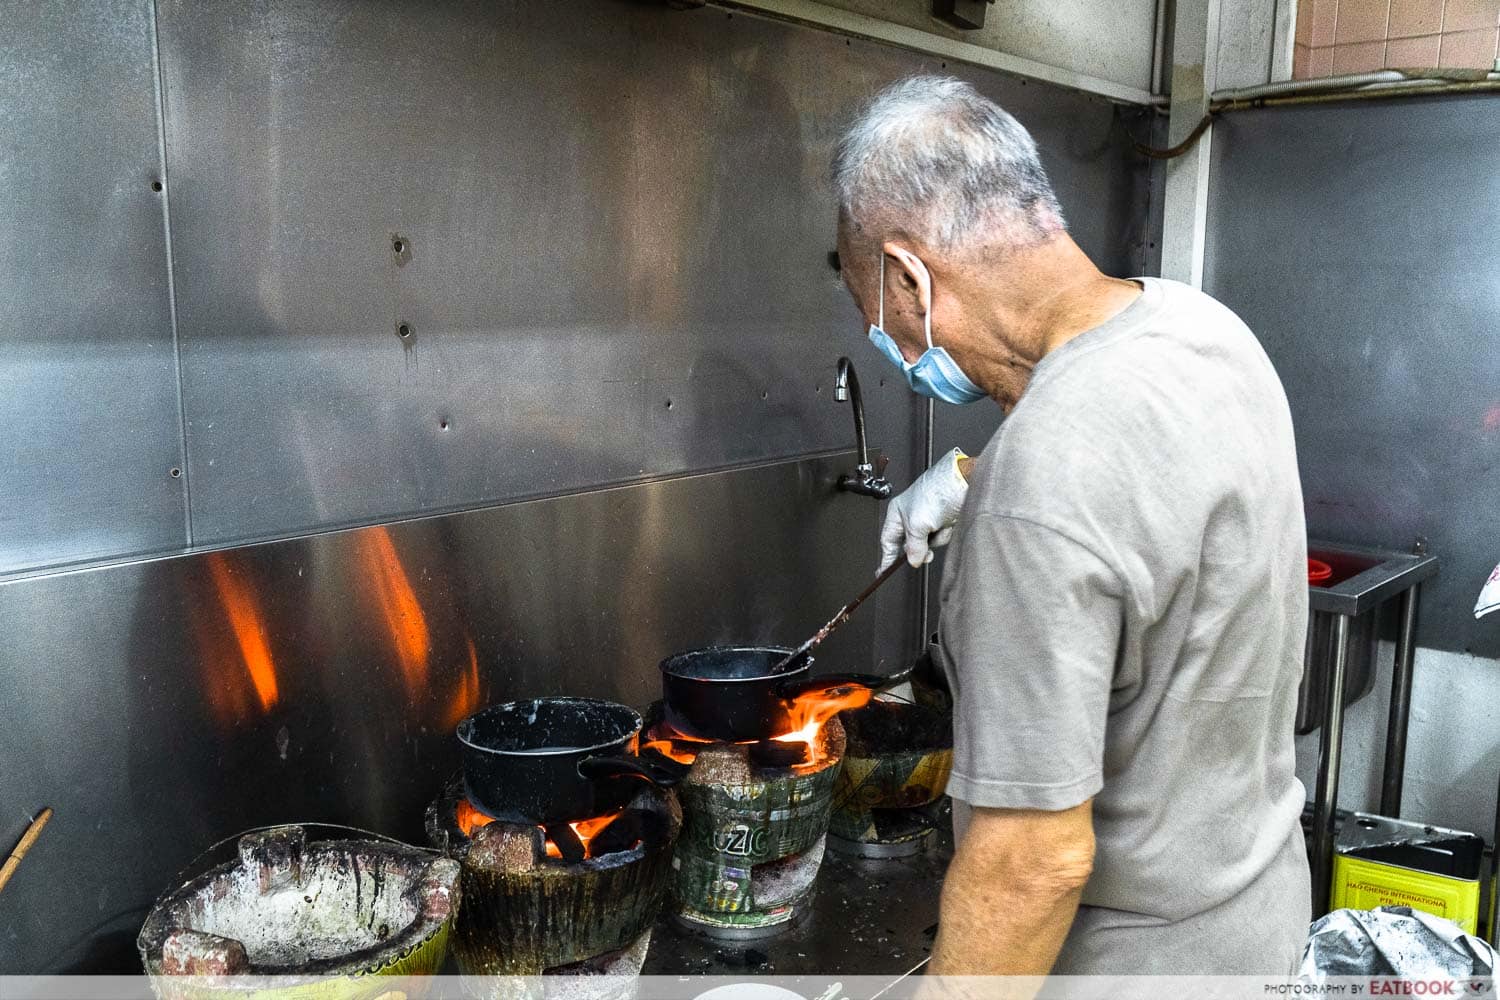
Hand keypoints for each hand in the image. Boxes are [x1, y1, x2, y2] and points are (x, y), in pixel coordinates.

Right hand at [878, 448, 969, 571]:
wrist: (963, 482)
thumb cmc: (936, 492)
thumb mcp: (918, 524)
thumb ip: (913, 547)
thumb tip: (913, 560)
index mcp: (898, 512)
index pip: (888, 540)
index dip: (886, 557)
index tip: (883, 572)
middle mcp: (911, 515)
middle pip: (909, 545)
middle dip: (919, 548)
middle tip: (924, 553)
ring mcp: (929, 518)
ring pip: (927, 543)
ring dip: (935, 539)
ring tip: (939, 527)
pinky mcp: (943, 520)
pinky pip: (941, 538)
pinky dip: (945, 534)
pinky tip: (948, 524)